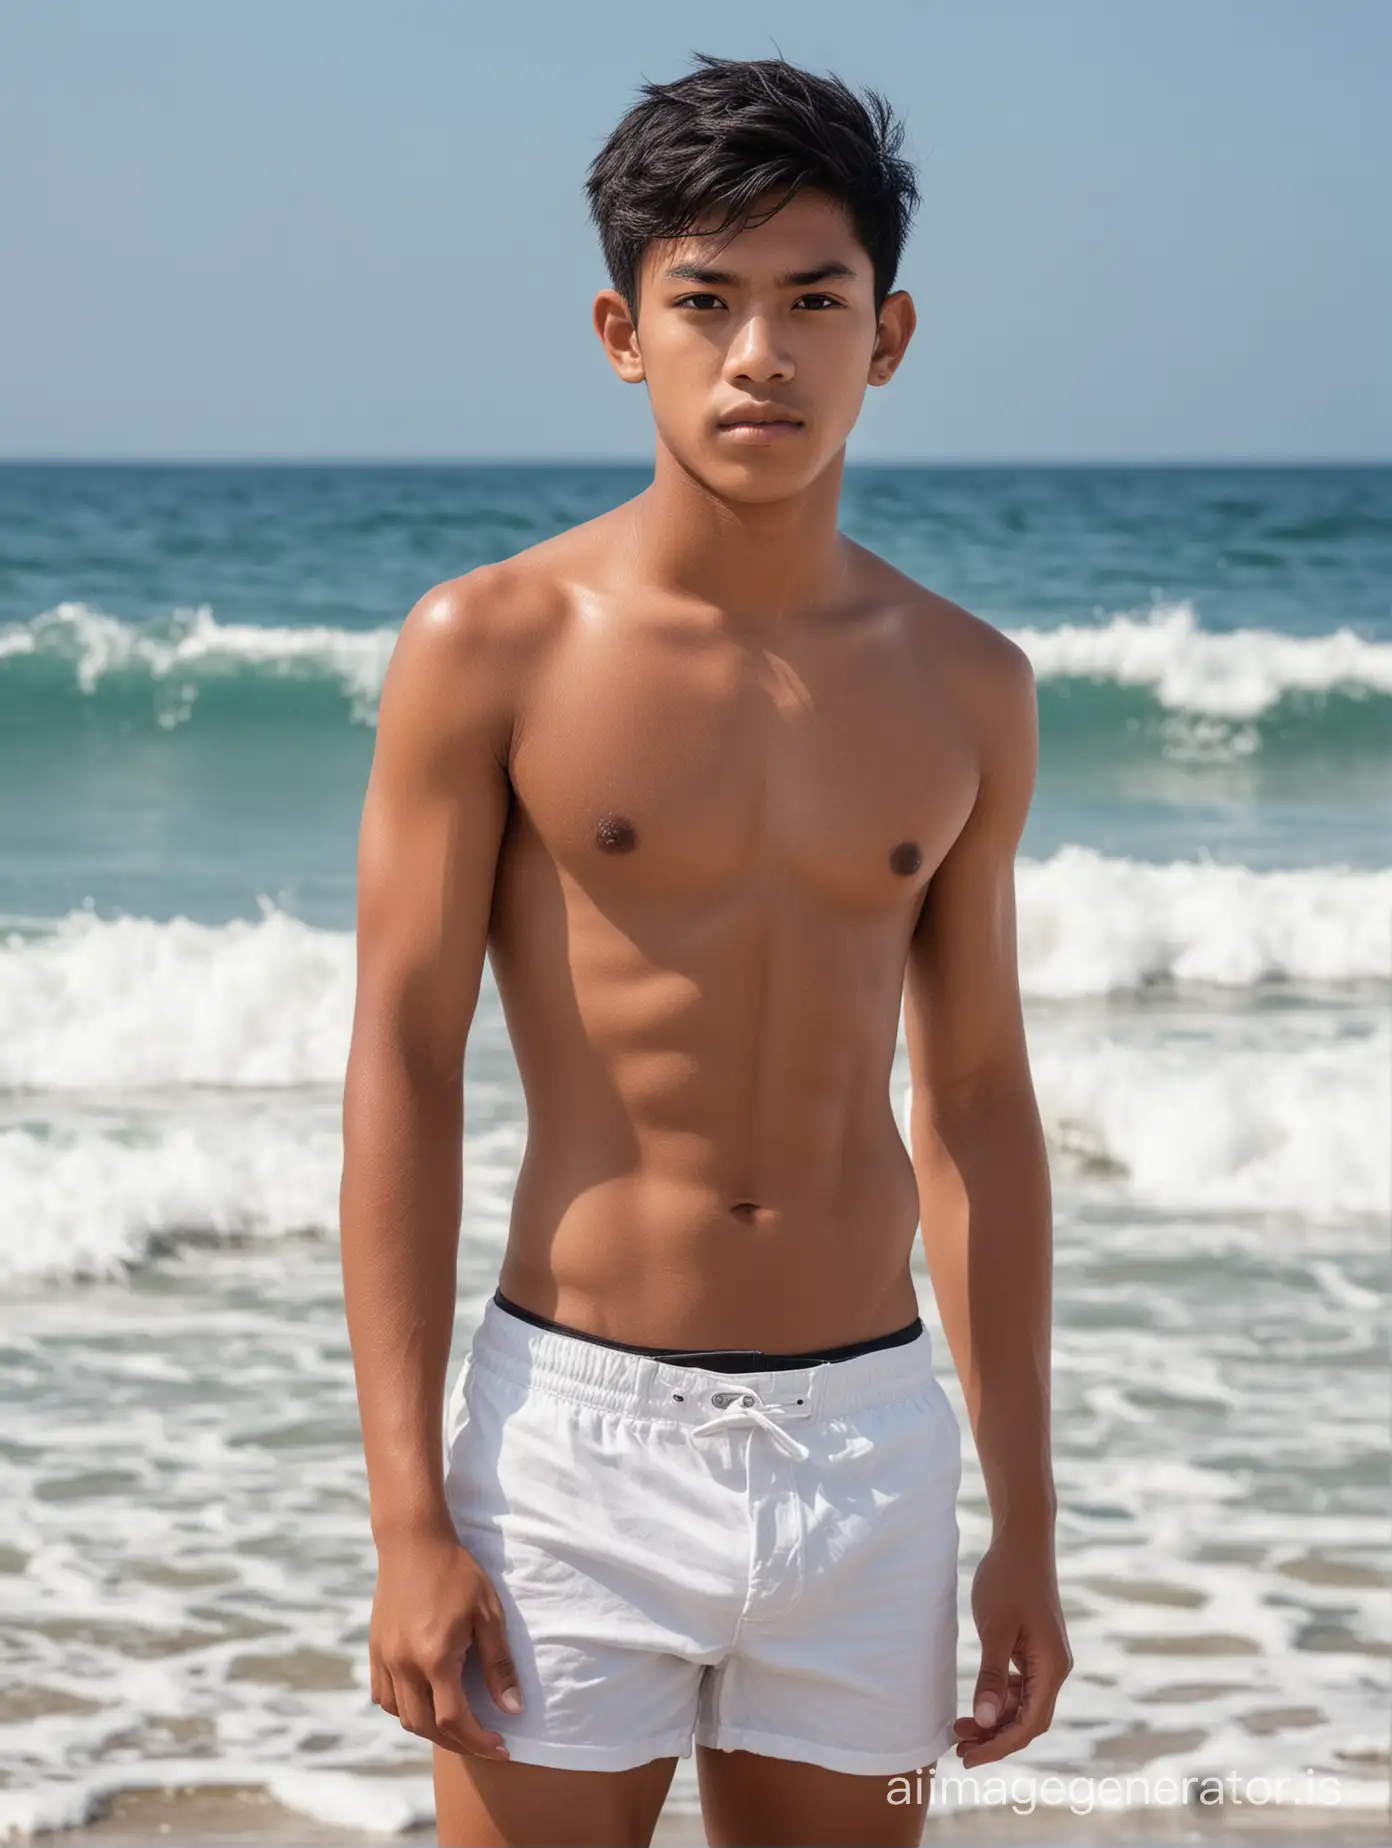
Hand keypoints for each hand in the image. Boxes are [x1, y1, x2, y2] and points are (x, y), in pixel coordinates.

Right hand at [369, 1520, 522, 1759]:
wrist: (414, 1542)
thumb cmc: (457, 1573)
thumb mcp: (488, 1614)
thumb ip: (499, 1665)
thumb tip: (513, 1709)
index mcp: (435, 1657)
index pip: (455, 1720)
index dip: (479, 1741)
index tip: (502, 1747)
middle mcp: (405, 1664)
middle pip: (426, 1727)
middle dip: (458, 1741)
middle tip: (484, 1740)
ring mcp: (385, 1658)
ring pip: (402, 1716)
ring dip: (429, 1729)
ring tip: (457, 1723)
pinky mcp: (375, 1650)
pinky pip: (384, 1696)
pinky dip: (404, 1709)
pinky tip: (424, 1701)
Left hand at [952, 1522, 1071, 1767]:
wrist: (1023, 1539)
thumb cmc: (1008, 1579)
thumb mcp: (995, 1629)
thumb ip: (991, 1676)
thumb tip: (985, 1721)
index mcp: (1051, 1667)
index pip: (1028, 1724)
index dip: (998, 1746)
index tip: (968, 1758)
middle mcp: (1055, 1668)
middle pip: (1028, 1720)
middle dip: (996, 1739)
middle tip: (959, 1750)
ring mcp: (1046, 1658)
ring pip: (1024, 1704)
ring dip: (996, 1720)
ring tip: (961, 1729)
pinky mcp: (1035, 1648)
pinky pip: (1021, 1686)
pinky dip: (1000, 1699)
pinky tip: (979, 1703)